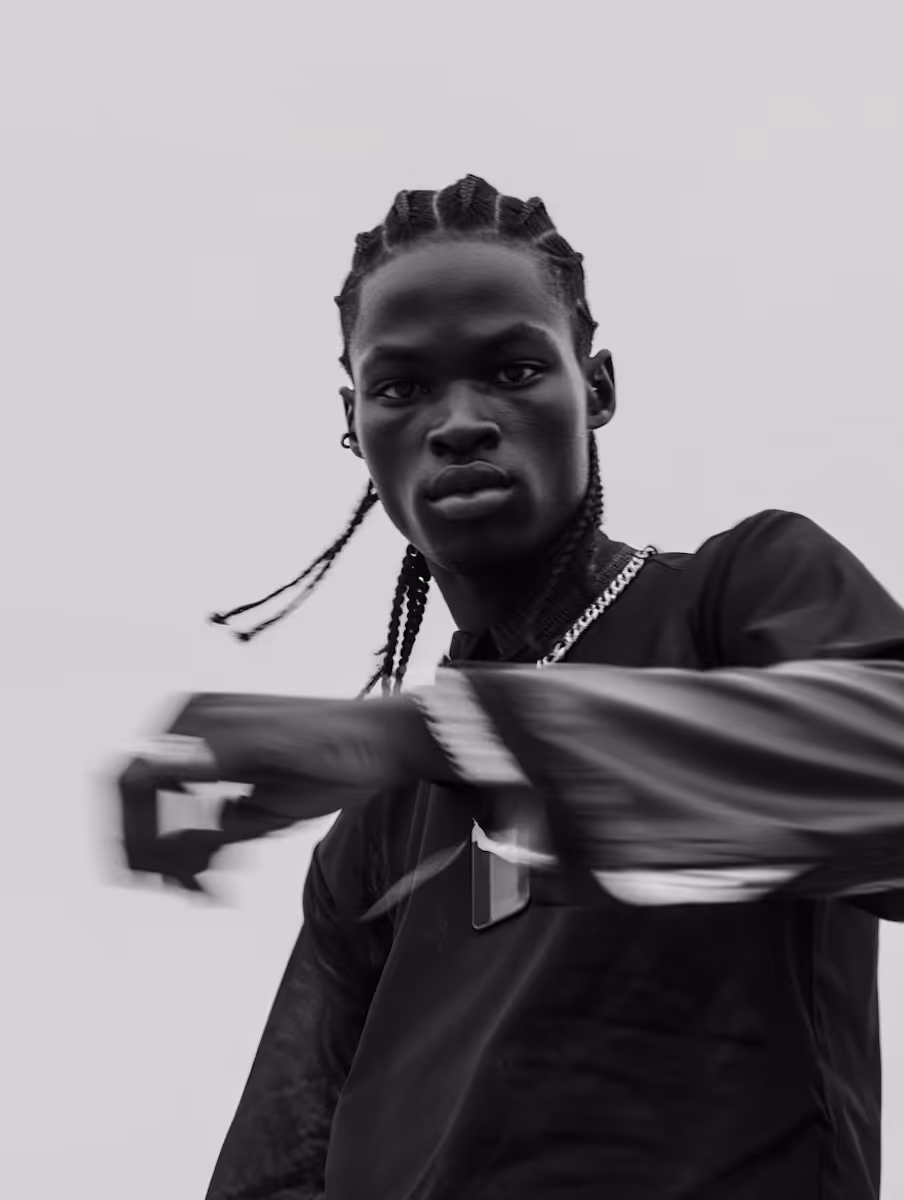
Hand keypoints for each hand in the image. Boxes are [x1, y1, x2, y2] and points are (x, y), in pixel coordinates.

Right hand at [116, 692, 398, 892]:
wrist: (378, 748)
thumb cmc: (335, 737)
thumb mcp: (277, 744)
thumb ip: (218, 754)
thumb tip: (154, 765)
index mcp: (193, 720)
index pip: (135, 779)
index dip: (133, 829)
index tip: (147, 872)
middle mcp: (191, 743)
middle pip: (142, 808)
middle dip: (153, 854)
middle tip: (179, 888)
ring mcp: (210, 774)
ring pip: (167, 831)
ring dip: (176, 867)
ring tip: (205, 890)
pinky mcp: (231, 798)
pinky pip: (197, 839)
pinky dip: (200, 867)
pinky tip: (213, 887)